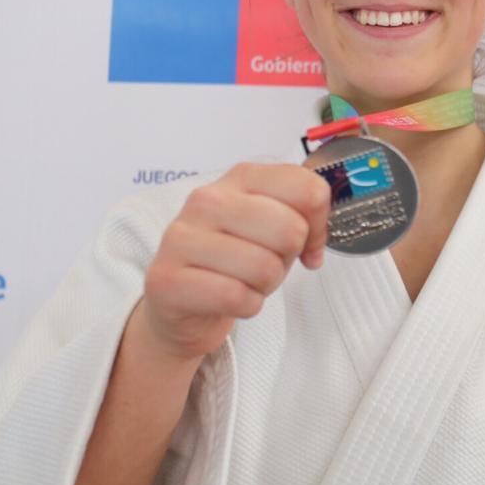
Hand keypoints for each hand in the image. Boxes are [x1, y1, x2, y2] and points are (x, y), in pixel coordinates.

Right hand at [138, 163, 330, 361]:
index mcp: (240, 178)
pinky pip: (235, 297)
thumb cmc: (233, 260)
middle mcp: (208, 199)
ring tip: (245, 281)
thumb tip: (316, 242)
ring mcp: (183, 237)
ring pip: (264, 267)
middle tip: (267, 263)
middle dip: (288, 258)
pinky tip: (229, 299)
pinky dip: (245, 306)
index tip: (307, 241)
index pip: (306, 188)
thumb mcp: (272, 228)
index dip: (318, 224)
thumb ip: (303, 218)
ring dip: (265, 286)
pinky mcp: (166, 278)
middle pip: (290, 229)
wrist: (179, 300)